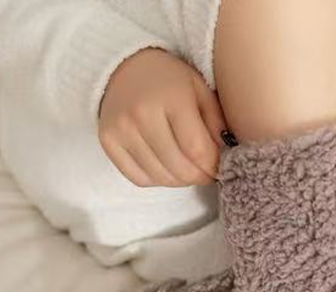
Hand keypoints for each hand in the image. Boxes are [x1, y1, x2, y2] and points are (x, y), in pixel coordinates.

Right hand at [99, 48, 225, 186]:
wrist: (124, 66)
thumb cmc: (171, 81)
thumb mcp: (201, 91)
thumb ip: (217, 124)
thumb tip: (227, 158)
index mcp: (171, 97)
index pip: (197, 150)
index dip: (213, 167)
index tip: (220, 168)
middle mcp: (141, 114)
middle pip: (180, 169)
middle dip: (199, 176)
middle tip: (206, 172)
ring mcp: (121, 130)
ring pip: (162, 178)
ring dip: (180, 180)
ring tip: (188, 167)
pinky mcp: (108, 142)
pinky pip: (140, 179)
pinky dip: (158, 179)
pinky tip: (165, 165)